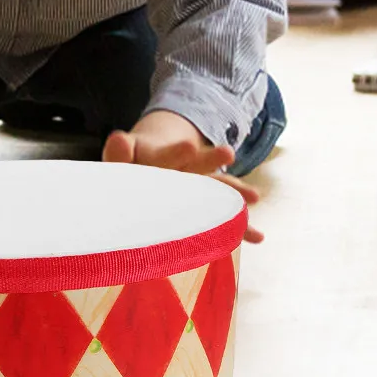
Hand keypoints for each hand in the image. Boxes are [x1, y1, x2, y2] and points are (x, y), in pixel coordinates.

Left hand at [102, 109, 263, 241]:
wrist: (149, 167)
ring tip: (253, 196)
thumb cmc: (131, 167)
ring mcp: (198, 188)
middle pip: (199, 165)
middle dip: (211, 160)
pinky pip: (225, 218)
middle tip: (229, 153)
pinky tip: (257, 237)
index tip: (189, 148)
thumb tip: (118, 139)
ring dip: (234, 192)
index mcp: (161, 159)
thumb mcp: (123, 159)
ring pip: (217, 188)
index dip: (176, 153)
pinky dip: (241, 227)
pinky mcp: (206, 207)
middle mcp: (183, 171)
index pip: (167, 155)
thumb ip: (120, 152)